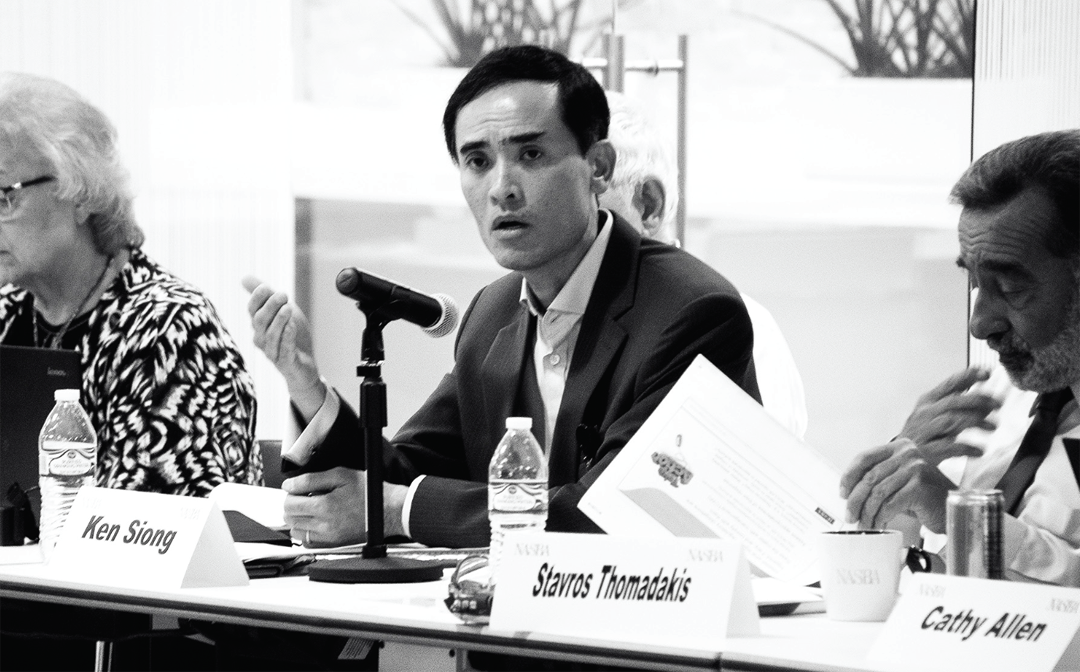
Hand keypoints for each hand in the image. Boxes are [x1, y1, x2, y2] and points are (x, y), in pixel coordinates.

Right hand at [242, 276, 324, 420]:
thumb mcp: (281, 312)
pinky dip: (287, 337)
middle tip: (283, 294)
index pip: (252, 310)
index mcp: (259, 325)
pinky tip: (292, 326)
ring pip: (270, 335)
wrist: (304, 365)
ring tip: (289, 308)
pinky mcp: (286, 363)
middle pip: (259, 321)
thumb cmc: (291, 337)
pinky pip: (284, 350)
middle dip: (270, 306)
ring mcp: (272, 352)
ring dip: (279, 320)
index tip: (266, 287)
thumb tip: (244, 278)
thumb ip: (265, 296)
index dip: (257, 298)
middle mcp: (261, 339)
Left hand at [282, 468, 408, 546]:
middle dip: (292, 505)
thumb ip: (311, 479)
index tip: (296, 488)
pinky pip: (308, 543)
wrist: (389, 510)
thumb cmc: (369, 492)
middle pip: (290, 518)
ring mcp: (328, 537)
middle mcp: (324, 525)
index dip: (290, 493)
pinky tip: (315, 522)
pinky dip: (306, 533)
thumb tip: (289, 485)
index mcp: (324, 506)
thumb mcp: (341, 475)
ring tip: (310, 509)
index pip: (290, 503)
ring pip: (296, 532)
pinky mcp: (334, 544)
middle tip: (303, 497)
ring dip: (298, 519)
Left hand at [839, 438, 953, 533]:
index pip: (865, 457)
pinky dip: (881, 517)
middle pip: (869, 477)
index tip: (842, 492)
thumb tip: (849, 492)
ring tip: (865, 523)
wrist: (952, 506)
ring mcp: (915, 468)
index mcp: (899, 447)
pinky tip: (879, 524)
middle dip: (855, 500)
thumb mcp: (899, 480)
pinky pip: (891, 504)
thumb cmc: (925, 495)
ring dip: (867, 512)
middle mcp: (907, 454)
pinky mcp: (920, 486)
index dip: (849, 476)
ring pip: (878, 493)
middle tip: (850, 515)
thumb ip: (879, 478)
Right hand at [898, 368, 1000, 463]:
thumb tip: (986, 398)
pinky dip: (967, 447)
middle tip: (997, 405)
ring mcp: (924, 431)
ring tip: (993, 427)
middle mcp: (924, 414)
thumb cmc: (923, 434)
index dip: (968, 376)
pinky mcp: (926, 451)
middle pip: (952, 402)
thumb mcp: (937, 413)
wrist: (901, 458)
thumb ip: (958, 404)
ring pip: (950, 421)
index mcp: (928, 401)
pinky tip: (980, 451)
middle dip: (977, 401)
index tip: (987, 372)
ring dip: (975, 421)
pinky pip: (949, 447)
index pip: (949, 384)